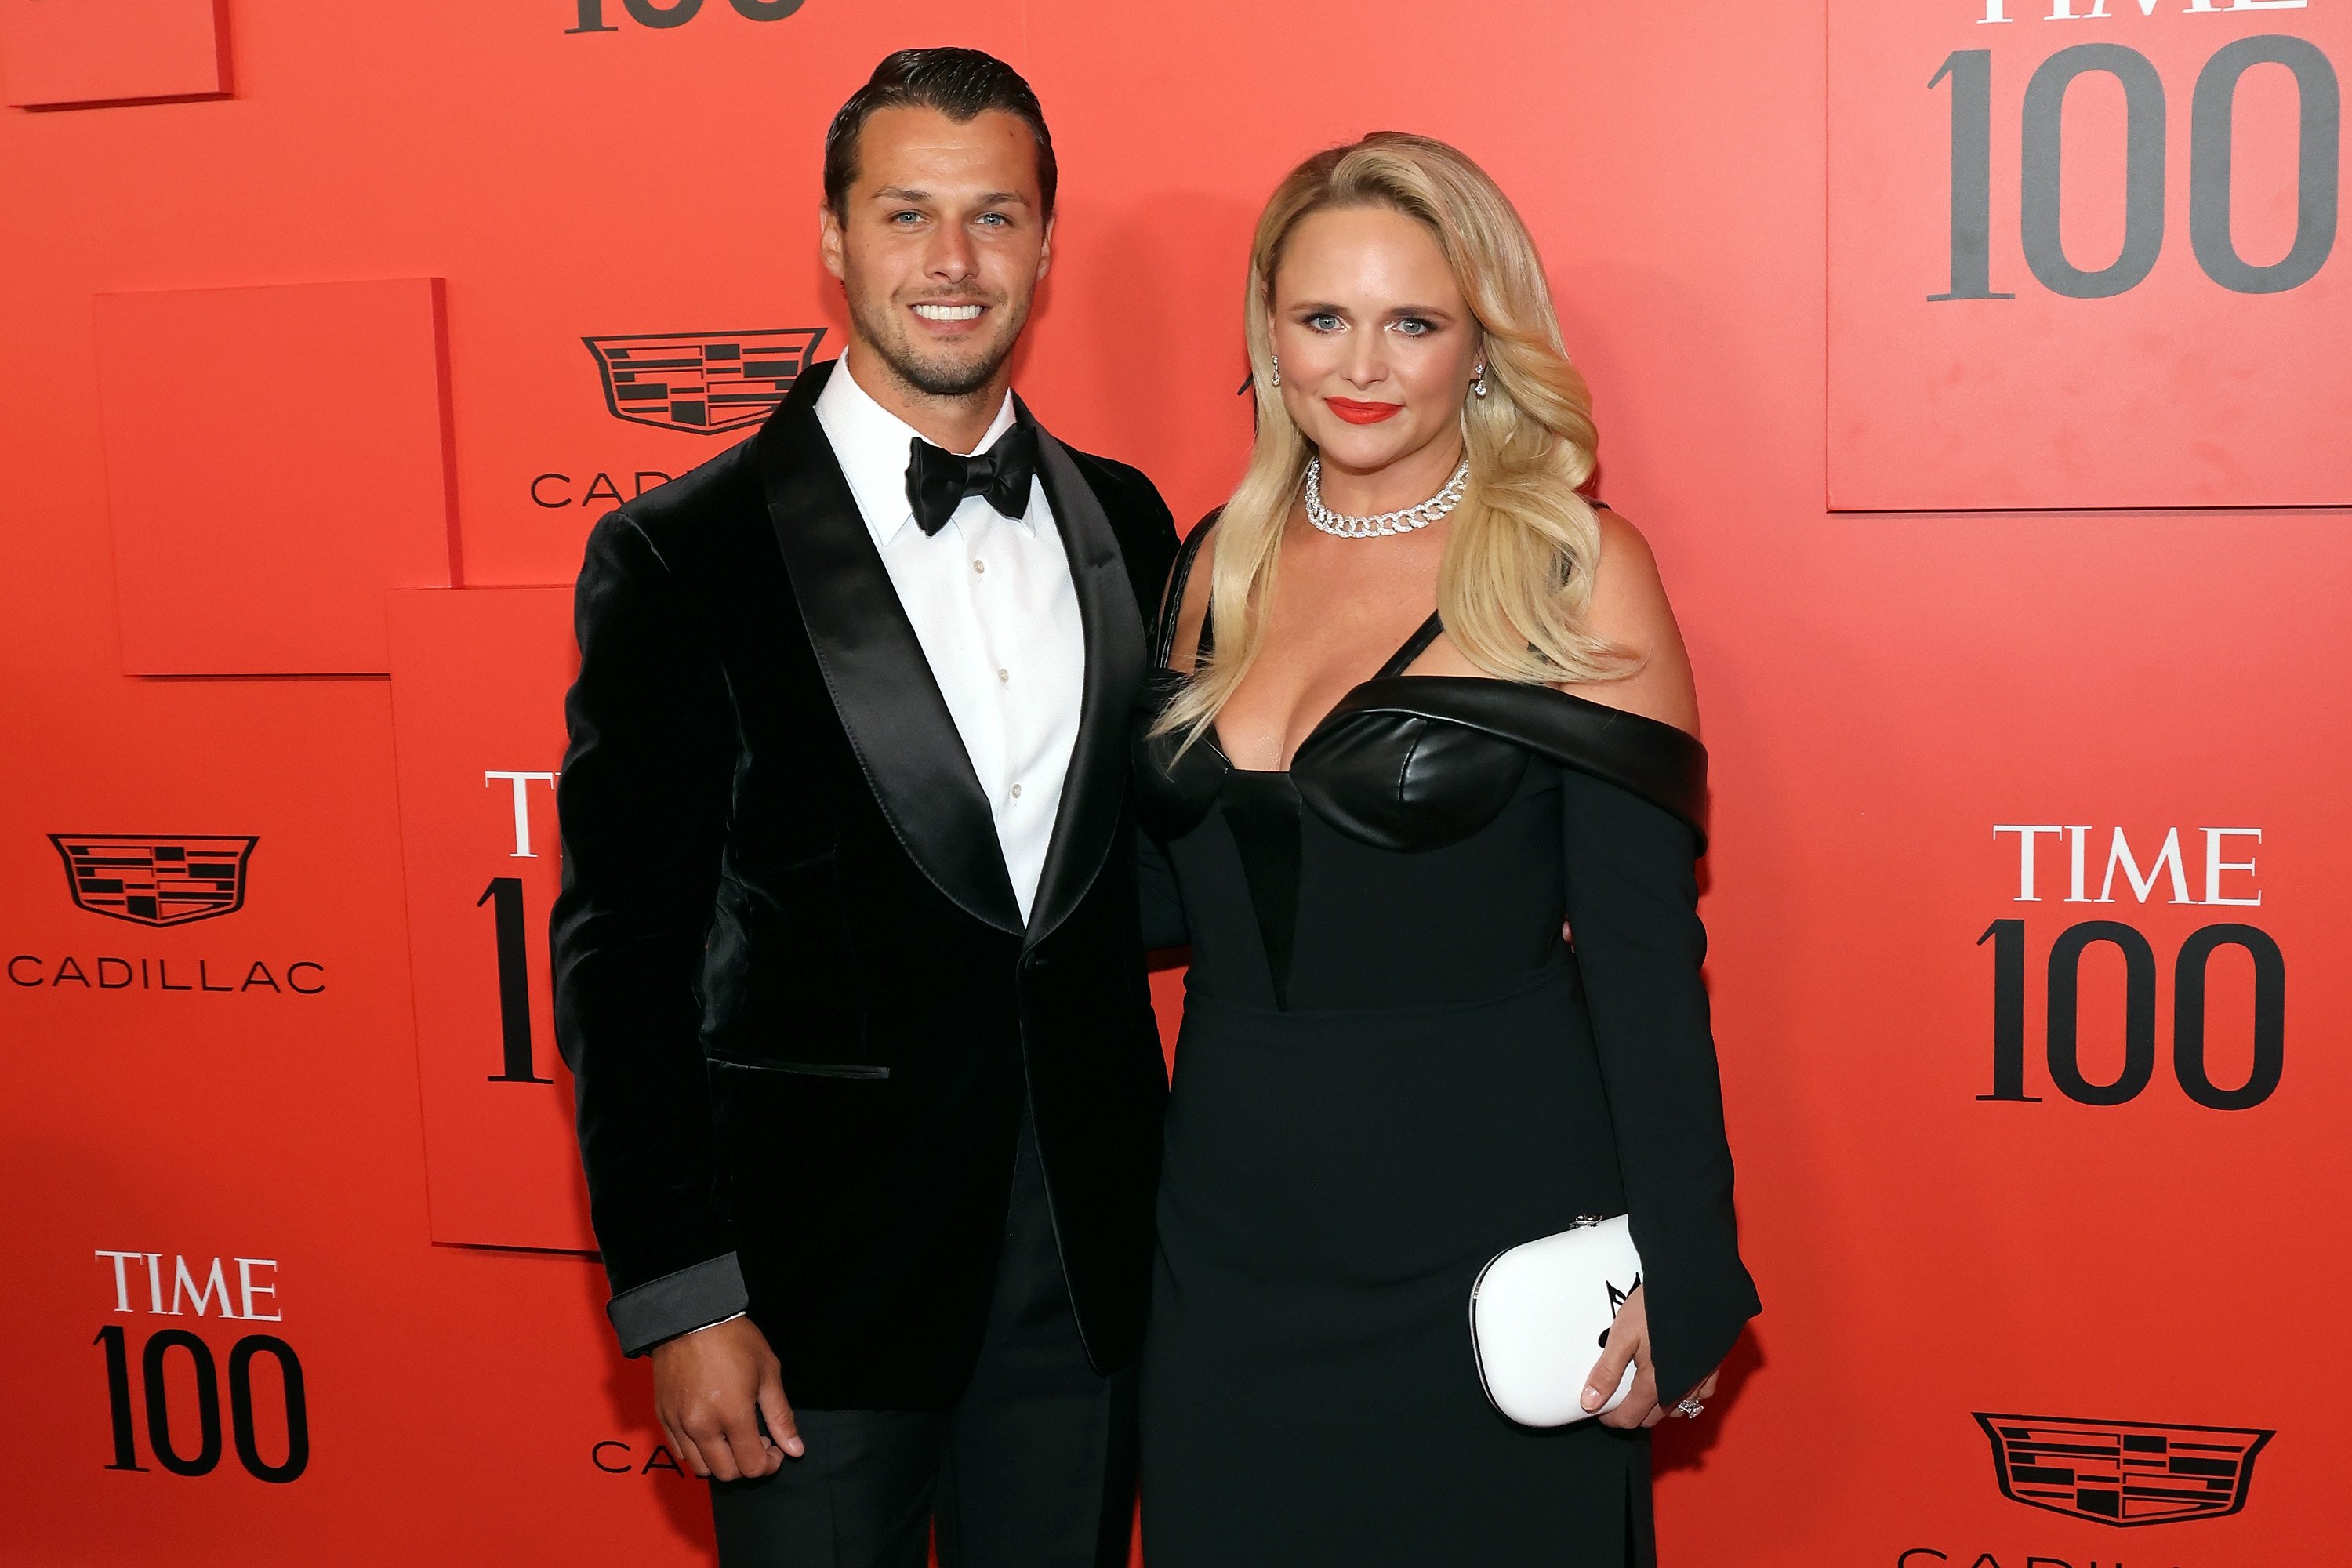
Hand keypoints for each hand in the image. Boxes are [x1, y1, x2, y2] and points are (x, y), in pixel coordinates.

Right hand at [649, 1315, 800, 1480]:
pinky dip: (697, 1451)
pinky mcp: (662, 1416)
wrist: (691, 1317)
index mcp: (732, 1415)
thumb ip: (781, 1416)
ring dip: (721, 1461)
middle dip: (747, 1465)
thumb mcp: (768, 1372)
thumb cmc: (735, 1339)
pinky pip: (679, 1451)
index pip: (751, 1466)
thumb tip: (795, 1450)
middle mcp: (702, 1426)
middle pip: (726, 1473)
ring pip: (700, 1467)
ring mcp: (678, 1423)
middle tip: (757, 1441)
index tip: (775, 1448)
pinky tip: (710, 1431)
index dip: (768, 1463)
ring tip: (733, 1437)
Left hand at [1581, 1284, 1718, 1429]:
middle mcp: (1679, 1390)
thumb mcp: (1622, 1335)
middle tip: (1617, 1395)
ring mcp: (1698, 1381)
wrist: (1697, 1286)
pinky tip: (1675, 1380)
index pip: (1630, 1418)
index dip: (1611, 1417)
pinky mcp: (1712, 1369)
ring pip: (1675, 1409)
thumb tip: (1589, 1403)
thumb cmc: (1657, 1307)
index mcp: (1655, 1385)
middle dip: (1633, 1412)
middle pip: (1652, 1417)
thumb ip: (1607, 1372)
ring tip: (1643, 1385)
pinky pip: (1700, 1396)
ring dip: (1658, 1405)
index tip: (1599, 1408)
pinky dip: (1685, 1395)